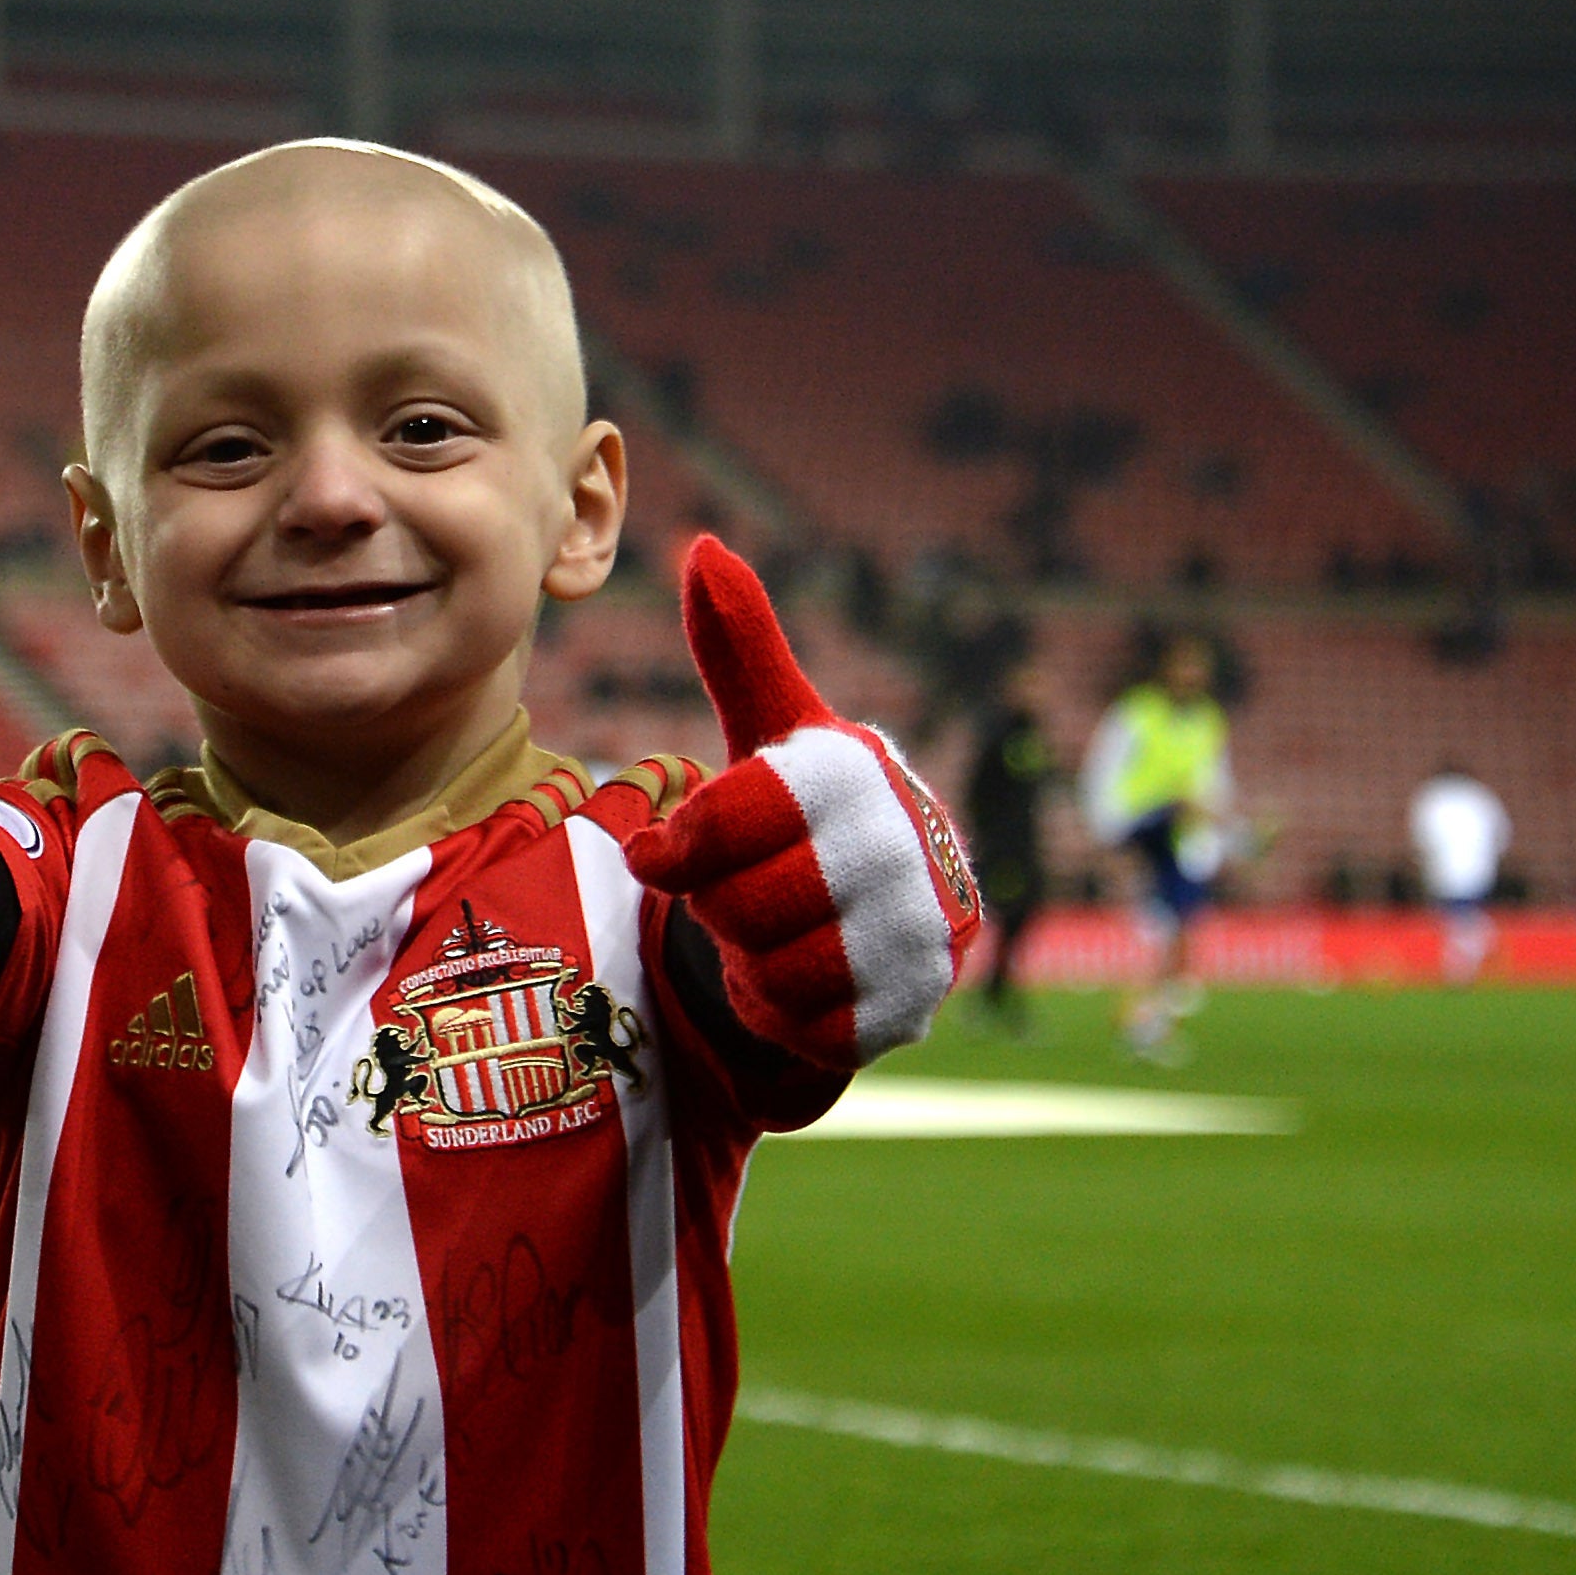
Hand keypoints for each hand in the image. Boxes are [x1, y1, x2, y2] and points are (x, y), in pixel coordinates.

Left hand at [623, 535, 980, 1069]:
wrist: (878, 914)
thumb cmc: (802, 813)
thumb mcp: (769, 732)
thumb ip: (740, 646)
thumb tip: (702, 547)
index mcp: (855, 769)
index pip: (740, 813)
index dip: (682, 844)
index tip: (654, 855)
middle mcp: (905, 844)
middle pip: (750, 901)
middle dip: (719, 907)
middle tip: (731, 896)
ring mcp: (921, 930)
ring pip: (778, 968)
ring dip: (748, 959)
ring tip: (764, 932)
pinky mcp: (914, 1006)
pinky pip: (808, 1027)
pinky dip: (778, 1009)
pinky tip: (791, 979)